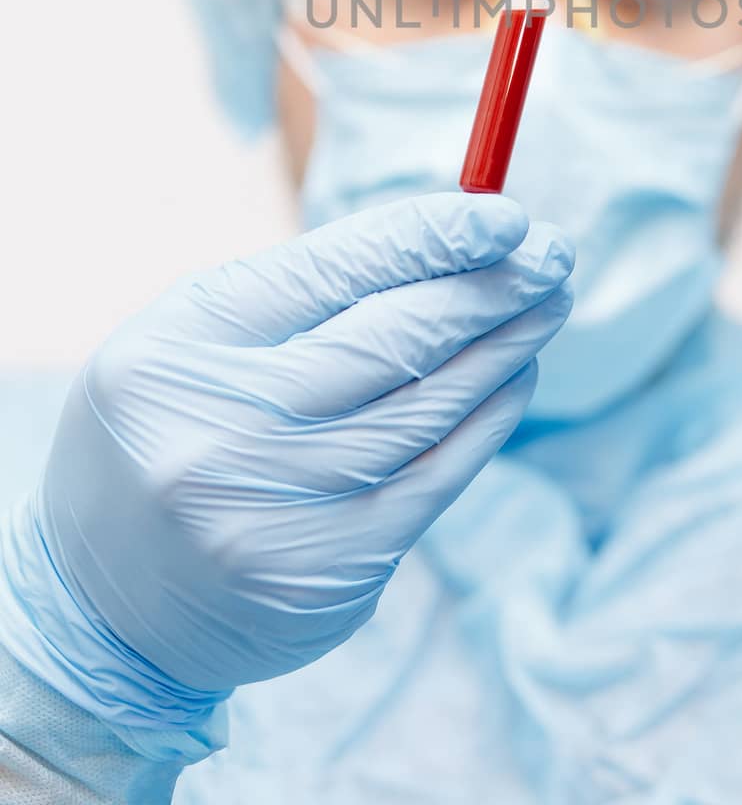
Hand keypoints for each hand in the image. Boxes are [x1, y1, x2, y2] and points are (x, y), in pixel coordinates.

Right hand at [0, 194, 571, 728]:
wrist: (106, 606)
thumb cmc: (173, 427)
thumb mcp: (197, 337)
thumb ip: (306, 289)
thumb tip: (449, 240)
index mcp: (181, 351)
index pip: (332, 273)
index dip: (431, 238)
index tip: (505, 216)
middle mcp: (222, 435)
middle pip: (392, 342)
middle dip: (488, 289)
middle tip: (553, 252)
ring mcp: (276, 516)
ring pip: (427, 411)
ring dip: (504, 349)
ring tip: (546, 304)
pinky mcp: (328, 575)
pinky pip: (434, 481)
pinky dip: (486, 421)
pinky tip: (513, 378)